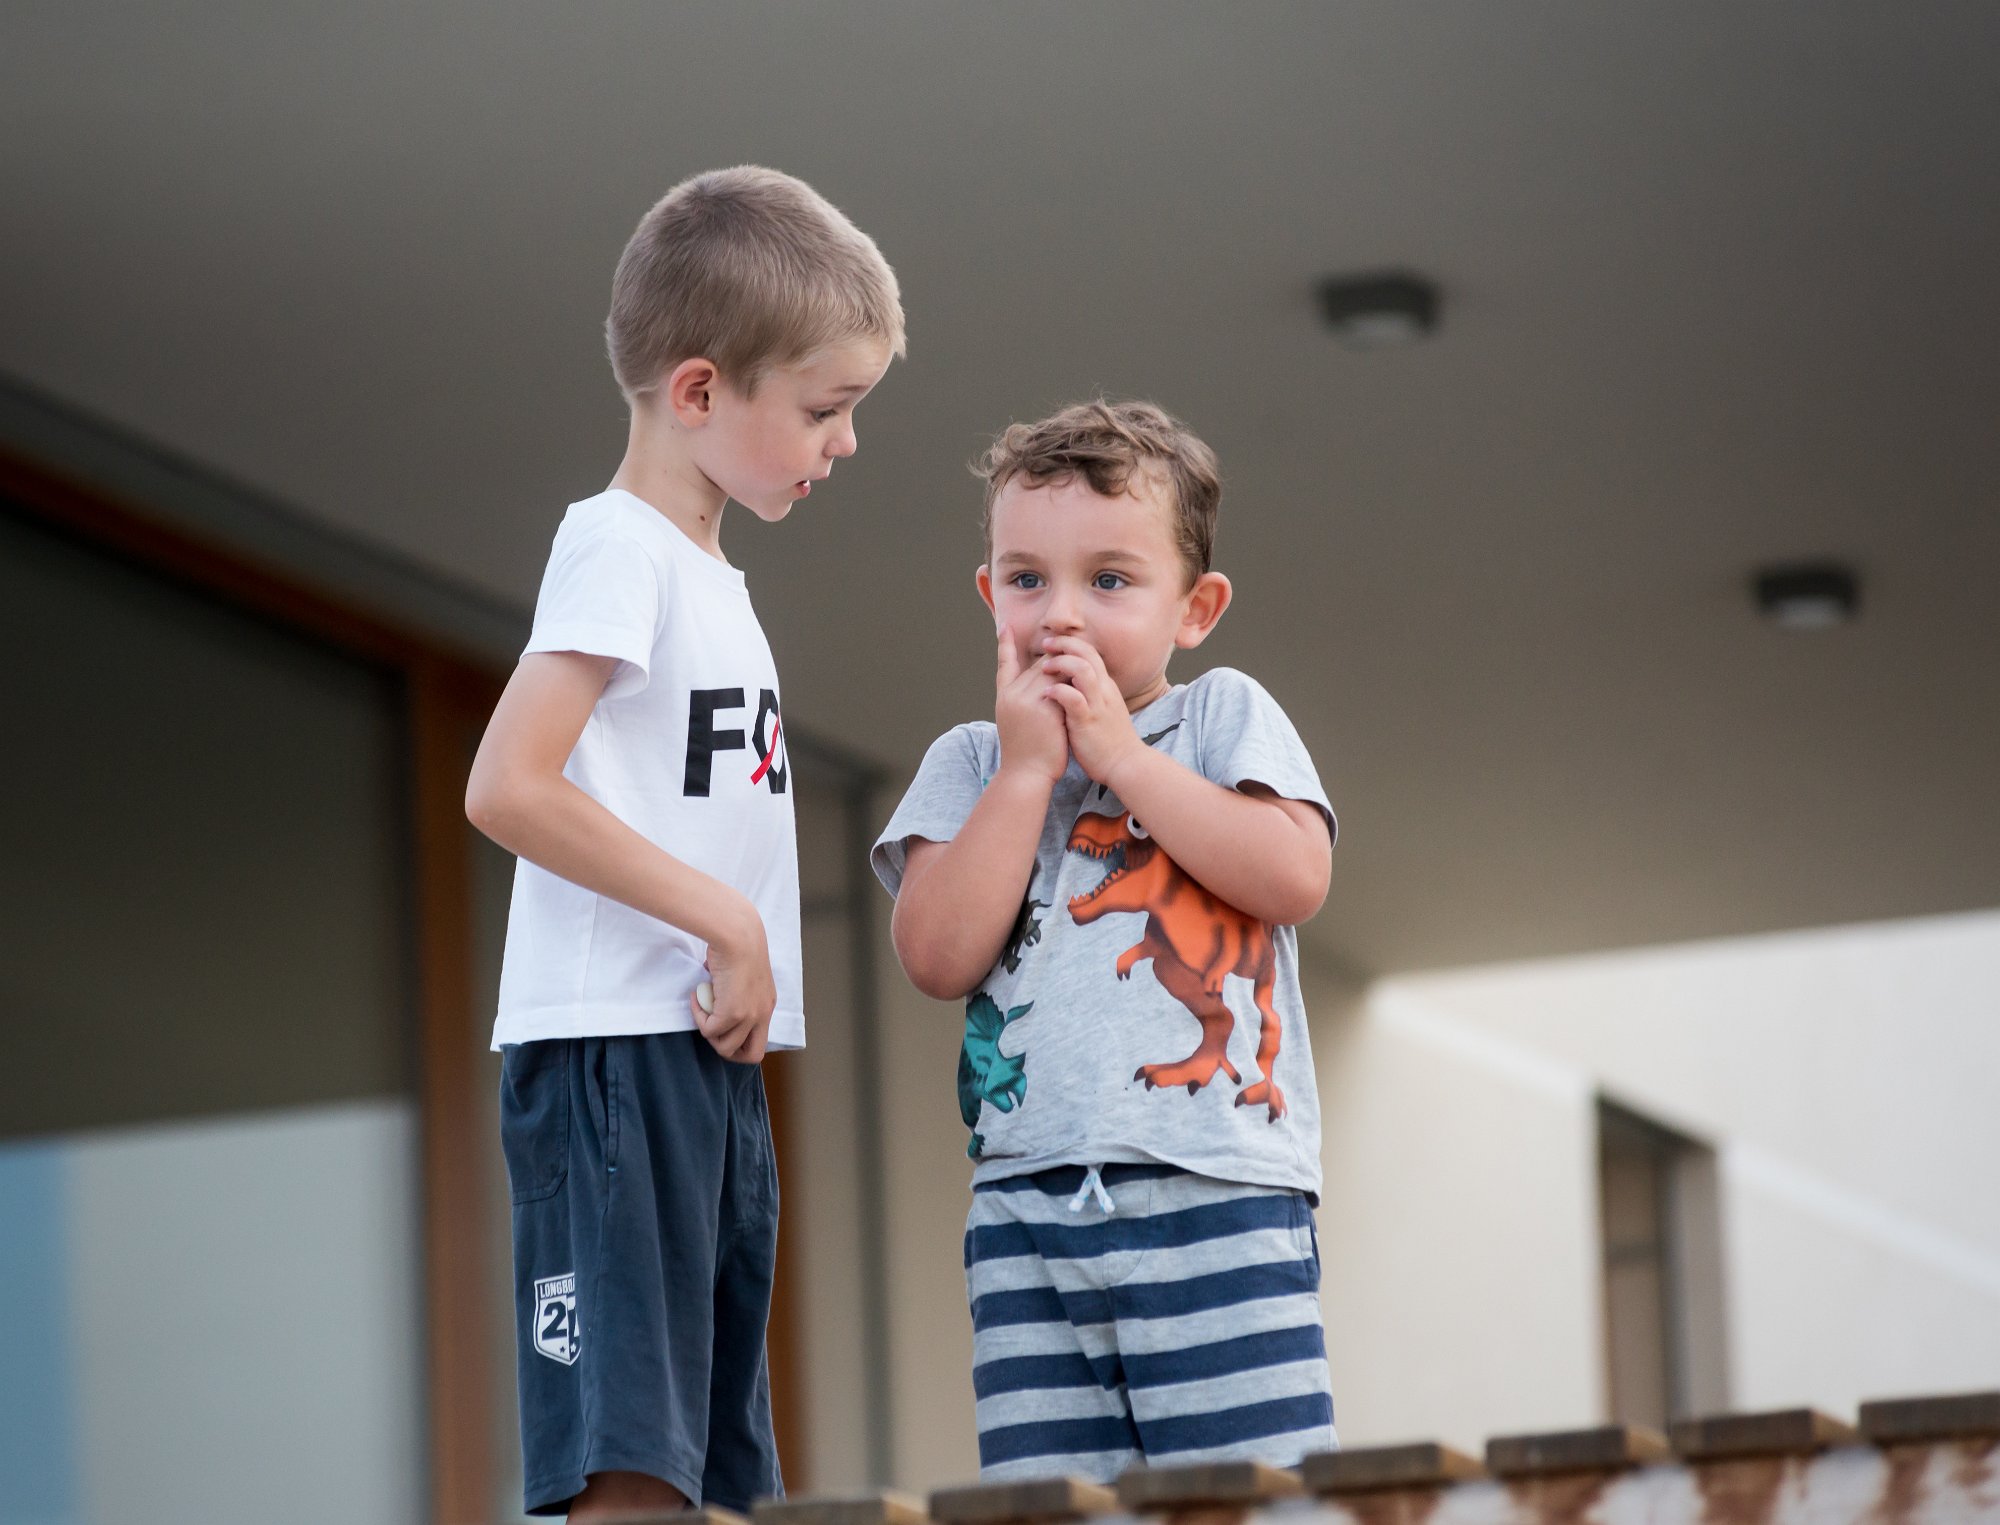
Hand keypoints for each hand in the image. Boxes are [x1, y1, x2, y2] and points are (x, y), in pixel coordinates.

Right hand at [693, 900, 775, 1062]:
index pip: (759, 1039)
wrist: (737, 935)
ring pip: (726, 1048)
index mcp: (766, 1004)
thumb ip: (732, 990)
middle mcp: (762, 1014)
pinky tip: (696, 996)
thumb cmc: (737, 944)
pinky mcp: (733, 1013)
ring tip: (702, 1009)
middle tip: (712, 1029)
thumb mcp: (741, 974)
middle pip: (751, 1056)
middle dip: (728, 1050)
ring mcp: (749, 1015)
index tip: (723, 1023)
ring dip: (709, 1032)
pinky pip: (709, 1029)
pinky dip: (698, 1016)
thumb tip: (713, 992)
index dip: (739, 1038)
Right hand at [993, 623, 1069, 784]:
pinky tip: (1086, 687)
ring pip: (1052, 670)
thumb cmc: (1027, 754)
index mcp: (1004, 696)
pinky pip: (1063, 684)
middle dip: (1057, 661)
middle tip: (1073, 662)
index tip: (1005, 626)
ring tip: (1082, 678)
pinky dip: (1074, 684)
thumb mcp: (1019, 722)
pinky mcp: (1045, 708)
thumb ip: (1027, 701)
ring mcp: (1028, 700)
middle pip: (1039, 664)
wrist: (1026, 776)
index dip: (1005, 645)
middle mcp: (1013, 694)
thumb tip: (1044, 688)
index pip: (1005, 663)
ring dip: (1069, 672)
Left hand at [1039, 636, 1141, 786]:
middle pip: (1086, 653)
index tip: (1052, 644)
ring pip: (1082, 670)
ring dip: (1060, 664)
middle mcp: (1103, 690)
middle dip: (1064, 644)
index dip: (1071, 643)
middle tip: (1044, 644)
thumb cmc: (1109, 740)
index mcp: (1105, 686)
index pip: (1090, 652)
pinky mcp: (1088, 721)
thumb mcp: (1102, 709)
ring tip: (1043, 669)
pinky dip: (1058, 692)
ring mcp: (1097, 704)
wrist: (1126, 764)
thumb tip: (1071, 683)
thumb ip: (1090, 694)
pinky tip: (1046, 694)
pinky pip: (1074, 698)